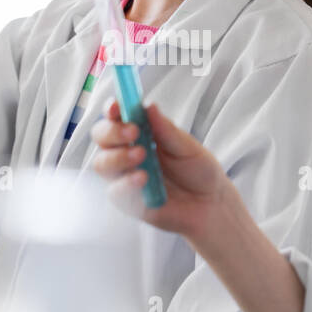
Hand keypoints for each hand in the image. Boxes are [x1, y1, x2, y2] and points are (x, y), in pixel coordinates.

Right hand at [90, 100, 232, 242]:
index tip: (117, 107)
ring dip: (118, 157)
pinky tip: (143, 179)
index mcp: (140, 132)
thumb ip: (166, 130)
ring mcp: (124, 175)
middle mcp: (127, 151)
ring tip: (142, 156)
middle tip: (134, 132)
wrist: (210, 204)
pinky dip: (126, 182)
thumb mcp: (187, 147)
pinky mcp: (126, 199)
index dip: (112, 109)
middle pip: (101, 136)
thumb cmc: (199, 172)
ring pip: (101, 163)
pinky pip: (114, 190)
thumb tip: (149, 106)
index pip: (117, 116)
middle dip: (112, 131)